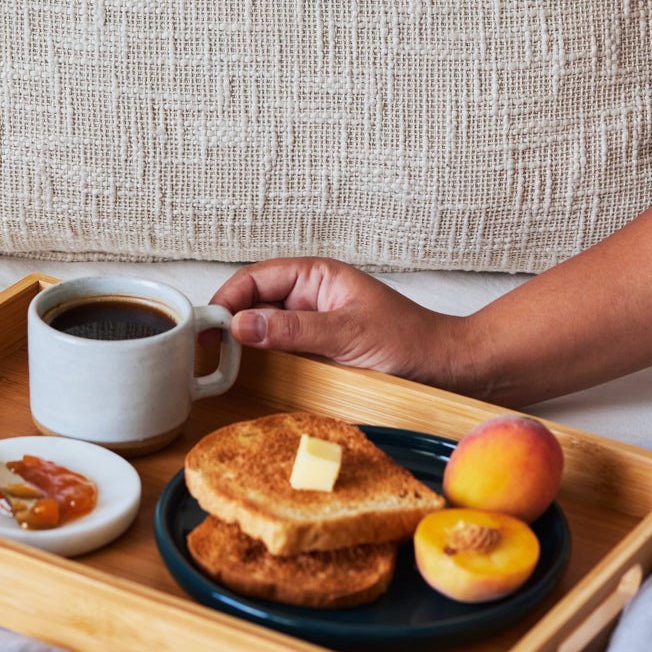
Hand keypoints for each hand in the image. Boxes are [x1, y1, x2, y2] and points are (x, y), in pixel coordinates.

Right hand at [209, 257, 469, 387]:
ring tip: (216, 363)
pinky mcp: (318, 352)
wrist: (449, 370)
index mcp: (317, 276)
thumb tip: (240, 324)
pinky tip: (247, 375)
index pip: (256, 278)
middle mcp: (310, 296)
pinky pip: (279, 351)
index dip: (227, 298)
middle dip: (227, 320)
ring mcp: (313, 325)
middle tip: (202, 348)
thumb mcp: (348, 335)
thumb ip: (294, 330)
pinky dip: (260, 360)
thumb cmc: (411, 342)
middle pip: (253, 302)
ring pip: (263, 328)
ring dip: (242, 342)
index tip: (205, 324)